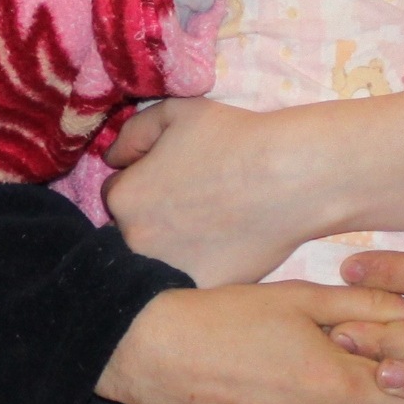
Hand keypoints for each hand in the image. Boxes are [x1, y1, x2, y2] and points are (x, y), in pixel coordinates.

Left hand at [106, 100, 320, 284]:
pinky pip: (190, 281)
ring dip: (172, 247)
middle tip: (191, 204)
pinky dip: (201, 267)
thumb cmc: (232, 136)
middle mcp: (135, 241)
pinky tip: (224, 247)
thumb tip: (113, 158)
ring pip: (158, 260)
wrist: (289, 175)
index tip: (170, 179)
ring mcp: (167, 271)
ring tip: (208, 228)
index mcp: (124, 199)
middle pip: (132, 231)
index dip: (142, 184)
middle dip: (153, 218)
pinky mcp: (201, 291)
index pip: (115, 196)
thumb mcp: (174, 112)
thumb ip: (132, 133)